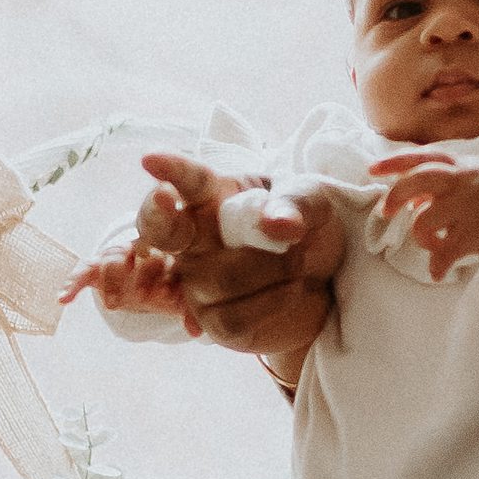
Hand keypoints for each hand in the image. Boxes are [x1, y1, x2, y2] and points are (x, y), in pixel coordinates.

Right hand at [62, 239, 186, 323]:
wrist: (141, 270)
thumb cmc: (166, 282)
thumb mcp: (179, 295)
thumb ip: (189, 310)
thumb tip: (200, 334)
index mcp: (166, 251)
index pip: (167, 255)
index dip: (168, 273)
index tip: (168, 293)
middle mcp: (140, 248)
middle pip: (140, 252)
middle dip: (141, 274)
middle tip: (143, 297)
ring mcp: (117, 255)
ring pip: (112, 259)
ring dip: (112, 282)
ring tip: (113, 306)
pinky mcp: (95, 264)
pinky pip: (82, 270)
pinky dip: (71, 283)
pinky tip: (63, 299)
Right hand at [134, 150, 339, 373]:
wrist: (326, 279)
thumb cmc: (305, 226)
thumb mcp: (314, 200)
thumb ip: (297, 204)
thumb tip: (277, 225)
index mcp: (214, 197)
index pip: (188, 180)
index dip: (171, 169)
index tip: (152, 159)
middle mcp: (195, 237)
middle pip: (159, 228)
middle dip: (157, 215)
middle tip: (165, 199)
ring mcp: (197, 280)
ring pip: (217, 279)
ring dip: (273, 270)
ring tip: (299, 261)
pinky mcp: (212, 320)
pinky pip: (232, 318)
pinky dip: (275, 303)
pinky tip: (292, 289)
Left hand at [369, 150, 478, 277]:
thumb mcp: (473, 178)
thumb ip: (443, 184)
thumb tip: (411, 200)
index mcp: (459, 165)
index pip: (421, 157)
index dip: (393, 162)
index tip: (371, 169)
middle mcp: (463, 180)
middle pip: (418, 181)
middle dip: (395, 196)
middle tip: (385, 213)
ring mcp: (470, 205)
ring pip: (424, 221)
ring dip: (421, 237)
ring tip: (432, 245)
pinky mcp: (478, 232)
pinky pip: (445, 251)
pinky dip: (436, 265)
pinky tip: (437, 271)